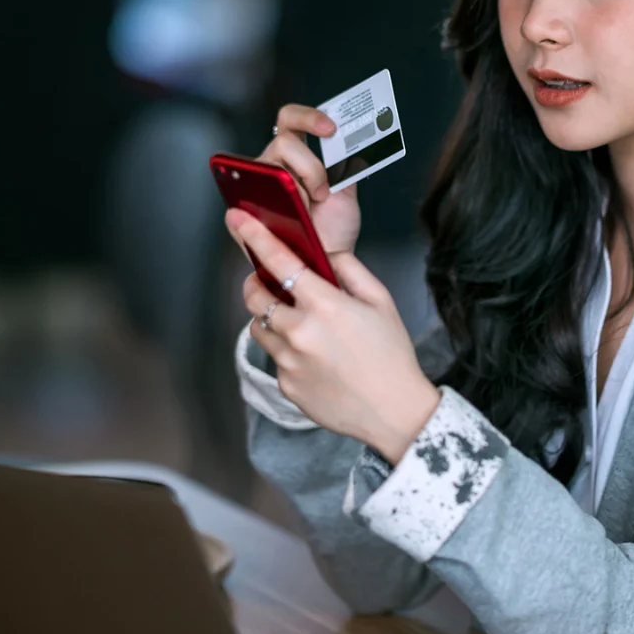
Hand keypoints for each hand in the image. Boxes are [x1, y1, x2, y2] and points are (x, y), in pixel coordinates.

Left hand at [226, 208, 440, 462]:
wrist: (395, 412)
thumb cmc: (392, 355)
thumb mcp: (381, 301)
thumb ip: (349, 269)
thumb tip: (324, 254)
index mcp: (324, 305)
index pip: (279, 262)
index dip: (255, 237)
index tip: (239, 220)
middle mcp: (299, 332)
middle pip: (254, 297)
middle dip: (256, 284)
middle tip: (269, 283)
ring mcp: (289, 362)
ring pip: (260, 328)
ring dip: (271, 319)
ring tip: (299, 325)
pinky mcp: (286, 386)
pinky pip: (275, 359)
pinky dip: (287, 352)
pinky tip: (315, 359)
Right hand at [257, 104, 360, 255]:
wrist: (325, 259)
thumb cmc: (333, 228)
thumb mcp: (346, 190)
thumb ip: (346, 164)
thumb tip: (352, 141)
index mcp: (296, 155)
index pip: (291, 120)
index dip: (308, 117)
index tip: (330, 129)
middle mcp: (274, 165)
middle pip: (282, 140)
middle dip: (310, 165)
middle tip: (322, 187)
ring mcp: (257, 185)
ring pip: (271, 166)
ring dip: (297, 188)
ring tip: (309, 208)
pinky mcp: (242, 210)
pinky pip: (248, 198)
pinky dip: (274, 208)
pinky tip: (289, 218)